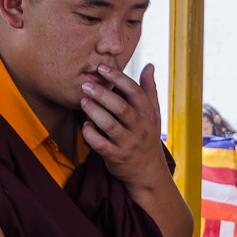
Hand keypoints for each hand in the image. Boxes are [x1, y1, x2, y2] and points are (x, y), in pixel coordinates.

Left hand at [81, 64, 168, 191]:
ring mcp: (128, 144)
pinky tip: (85, 124)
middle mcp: (141, 129)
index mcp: (149, 114)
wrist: (147, 171)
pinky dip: (90, 133)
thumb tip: (149, 65)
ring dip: (94, 111)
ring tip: (83, 101)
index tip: (102, 68)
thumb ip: (149, 89)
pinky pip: (100, 144)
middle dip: (102, 94)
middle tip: (86, 85)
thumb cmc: (147, 136)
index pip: (135, 92)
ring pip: (109, 125)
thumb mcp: (153, 113)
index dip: (118, 77)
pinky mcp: (116, 157)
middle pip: (121, 107)